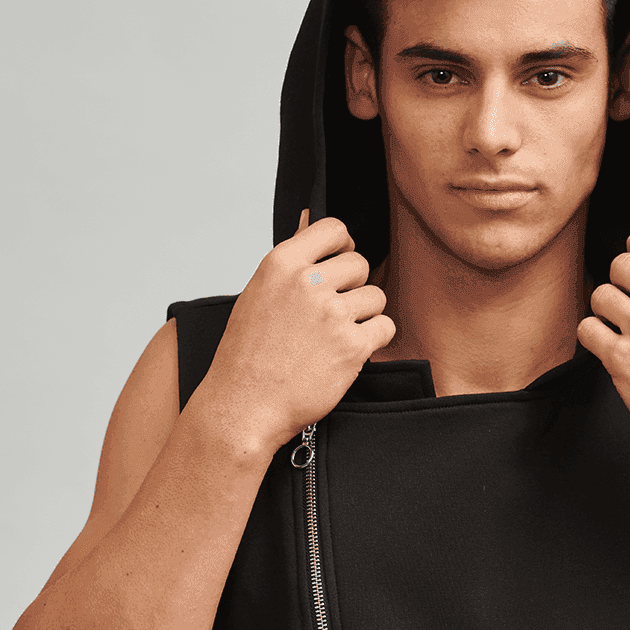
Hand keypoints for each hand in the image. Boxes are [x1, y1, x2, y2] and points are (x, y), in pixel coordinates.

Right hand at [198, 209, 394, 454]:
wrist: (244, 406)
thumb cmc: (246, 358)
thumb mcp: (258, 295)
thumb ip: (291, 263)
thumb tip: (309, 223)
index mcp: (282, 264)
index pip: (334, 229)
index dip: (343, 247)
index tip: (340, 264)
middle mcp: (308, 283)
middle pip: (360, 264)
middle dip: (353, 287)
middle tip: (334, 313)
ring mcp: (332, 314)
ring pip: (375, 297)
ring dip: (364, 316)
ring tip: (338, 336)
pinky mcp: (352, 346)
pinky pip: (385, 328)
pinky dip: (374, 340)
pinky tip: (351, 352)